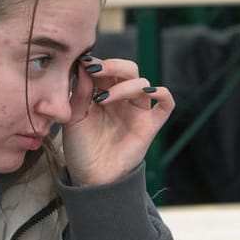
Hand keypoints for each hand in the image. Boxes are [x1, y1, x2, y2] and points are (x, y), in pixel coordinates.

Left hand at [64, 54, 174, 186]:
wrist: (91, 176)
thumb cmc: (80, 147)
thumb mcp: (73, 117)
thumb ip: (80, 92)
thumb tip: (84, 65)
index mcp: (102, 92)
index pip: (106, 69)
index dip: (97, 63)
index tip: (82, 63)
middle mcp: (122, 98)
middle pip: (128, 70)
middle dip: (113, 66)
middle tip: (97, 70)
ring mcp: (138, 110)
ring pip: (142, 83)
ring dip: (124, 86)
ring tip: (103, 99)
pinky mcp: (150, 125)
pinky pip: (166, 104)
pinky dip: (163, 94)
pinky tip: (150, 92)